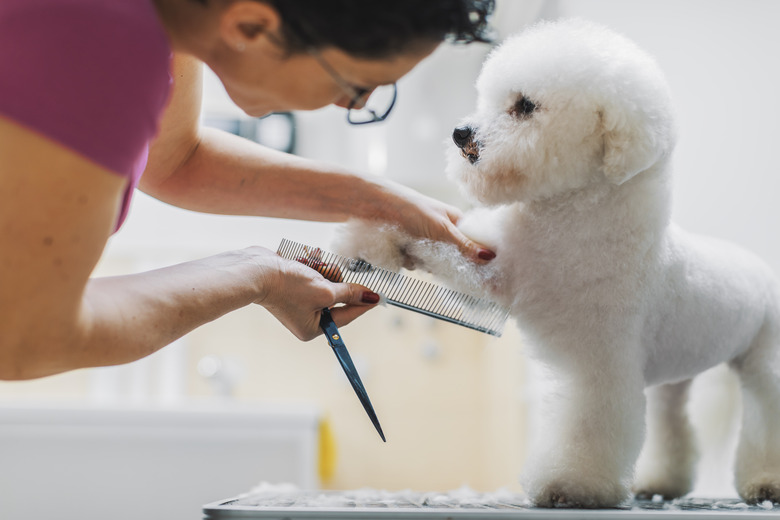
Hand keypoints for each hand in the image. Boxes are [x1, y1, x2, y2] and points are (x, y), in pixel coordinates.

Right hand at [254, 250, 378, 340]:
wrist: (257, 269)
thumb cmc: (288, 286)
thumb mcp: (325, 291)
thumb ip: (350, 293)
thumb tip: (371, 297)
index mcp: (313, 328)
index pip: (348, 315)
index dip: (364, 303)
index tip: (379, 296)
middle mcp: (306, 317)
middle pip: (337, 296)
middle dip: (333, 280)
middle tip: (325, 273)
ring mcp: (299, 300)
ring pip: (326, 281)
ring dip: (321, 270)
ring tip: (310, 266)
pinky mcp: (294, 284)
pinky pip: (313, 273)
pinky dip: (310, 265)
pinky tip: (304, 259)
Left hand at [376, 180, 494, 263]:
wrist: (372, 206)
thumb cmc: (409, 208)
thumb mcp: (441, 228)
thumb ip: (464, 245)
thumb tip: (490, 257)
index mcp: (456, 221)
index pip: (476, 244)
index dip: (481, 259)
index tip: (486, 277)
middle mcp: (443, 231)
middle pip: (455, 258)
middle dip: (447, 264)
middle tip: (438, 260)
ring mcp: (426, 241)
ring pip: (434, 264)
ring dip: (424, 262)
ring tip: (414, 249)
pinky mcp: (409, 249)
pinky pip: (416, 264)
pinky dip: (409, 261)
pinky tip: (402, 252)